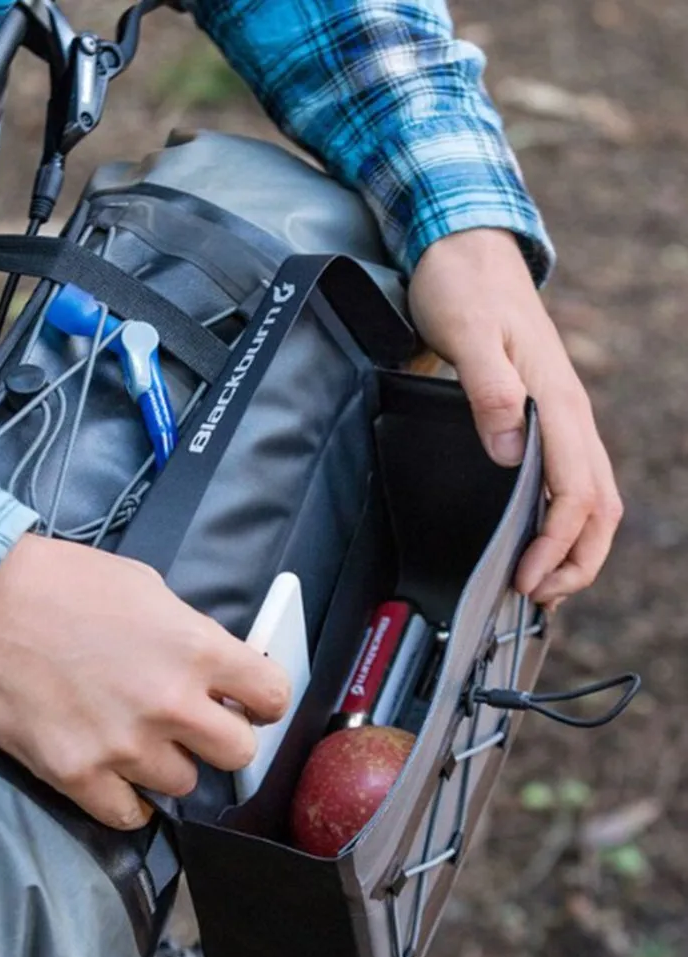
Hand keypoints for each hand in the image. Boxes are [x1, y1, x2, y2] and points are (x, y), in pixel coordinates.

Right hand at [0, 535, 289, 829]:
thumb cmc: (63, 583)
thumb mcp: (146, 589)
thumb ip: (190, 635)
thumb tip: (215, 670)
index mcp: (195, 649)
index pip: (273, 696)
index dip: (261, 701)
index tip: (245, 703)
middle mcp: (170, 703)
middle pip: (238, 753)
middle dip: (219, 739)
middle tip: (190, 725)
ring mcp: (123, 745)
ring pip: (181, 784)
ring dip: (164, 765)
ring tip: (132, 738)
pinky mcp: (77, 774)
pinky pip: (128, 815)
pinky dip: (124, 799)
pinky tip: (111, 772)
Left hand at [408, 229, 621, 603]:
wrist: (467, 252)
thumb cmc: (465, 289)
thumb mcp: (468, 334)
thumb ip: (490, 391)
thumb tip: (510, 452)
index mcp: (558, 402)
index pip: (575, 492)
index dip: (556, 545)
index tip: (527, 580)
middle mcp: (570, 414)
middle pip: (597, 506)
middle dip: (575, 561)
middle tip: (536, 600)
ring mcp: (562, 416)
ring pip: (590, 497)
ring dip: (573, 547)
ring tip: (541, 585)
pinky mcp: (545, 417)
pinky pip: (570, 480)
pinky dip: (563, 521)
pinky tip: (538, 540)